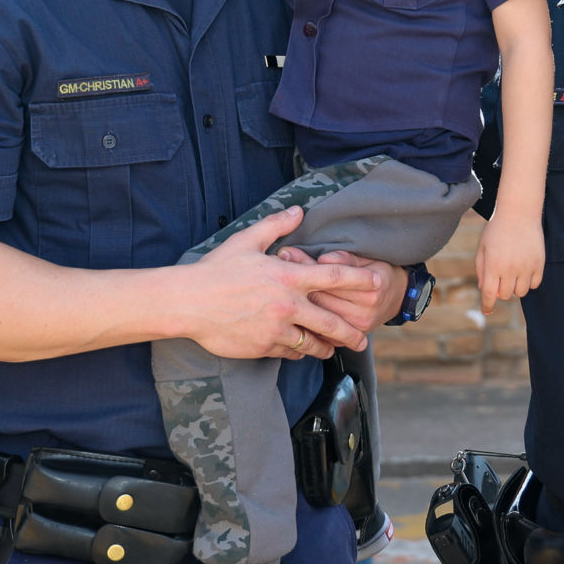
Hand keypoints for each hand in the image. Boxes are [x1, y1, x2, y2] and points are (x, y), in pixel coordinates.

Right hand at [187, 209, 382, 360]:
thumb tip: (299, 210)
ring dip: (325, 347)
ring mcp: (276, 329)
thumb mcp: (247, 240)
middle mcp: (288, 305)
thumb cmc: (217, 269)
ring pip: (311, 344)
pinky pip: (288, 353)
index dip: (358, 279)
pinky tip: (300, 351)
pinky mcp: (262, 347)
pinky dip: (297, 353)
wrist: (188, 302)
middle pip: (331, 322)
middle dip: (351, 333)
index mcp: (288, 277)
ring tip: (333, 350)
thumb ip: (277, 225)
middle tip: (363, 339)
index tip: (376, 283)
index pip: (333, 276)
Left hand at [276, 248, 405, 334]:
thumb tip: (325, 258)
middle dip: (294, 282)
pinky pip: (317, 334)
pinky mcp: (345, 341)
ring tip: (273, 287)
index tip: (285, 252)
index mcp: (371, 288)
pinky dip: (300, 323)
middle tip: (273, 268)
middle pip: (319, 297)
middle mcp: (363, 312)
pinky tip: (283, 313)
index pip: (331, 277)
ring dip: (293, 302)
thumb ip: (346, 259)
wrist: (395, 299)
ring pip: (314, 317)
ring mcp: (353, 329)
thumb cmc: (377, 272)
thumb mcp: (368, 259)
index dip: (305, 264)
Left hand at [474, 212, 542, 311]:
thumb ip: (481, 269)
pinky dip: (529, 281)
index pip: (490, 294)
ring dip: (516, 287)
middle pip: (505, 295)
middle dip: (501, 290)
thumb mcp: (483, 247)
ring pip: (521, 292)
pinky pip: (535, 284)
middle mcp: (509, 268)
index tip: (487, 310)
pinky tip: (525, 269)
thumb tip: (484, 289)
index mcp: (493, 265)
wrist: (519, 213)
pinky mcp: (539, 264)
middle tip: (501, 278)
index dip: (487, 305)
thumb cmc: (497, 229)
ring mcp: (526, 267)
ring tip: (513, 273)